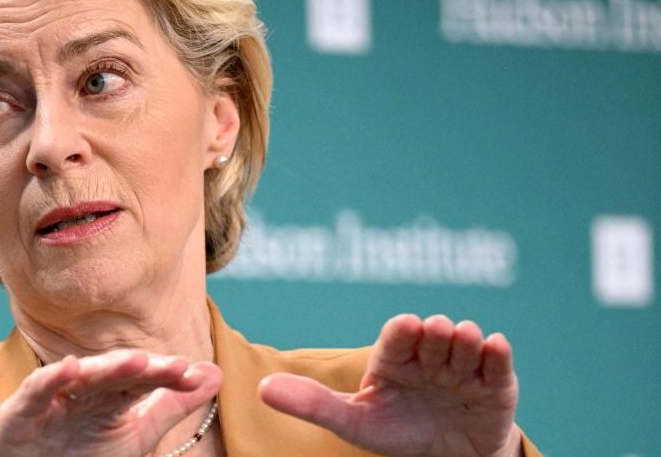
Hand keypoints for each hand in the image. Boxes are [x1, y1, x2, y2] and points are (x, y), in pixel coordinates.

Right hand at [0, 349, 221, 456]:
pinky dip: (52, 378)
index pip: (144, 380)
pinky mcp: (20, 411)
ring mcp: (52, 398)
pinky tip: (71, 368)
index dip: (169, 375)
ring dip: (107, 368)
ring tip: (138, 362)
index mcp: (112, 393)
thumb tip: (215, 372)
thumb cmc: (81, 455)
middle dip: (145, 369)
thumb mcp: (136, 436)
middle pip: (116, 373)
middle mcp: (84, 389)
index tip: (197, 374)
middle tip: (176, 367)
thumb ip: (172, 407)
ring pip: (82, 377)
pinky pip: (37, 390)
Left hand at [259, 315, 521, 456]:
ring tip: (465, 341)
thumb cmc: (394, 432)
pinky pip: (499, 362)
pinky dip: (497, 353)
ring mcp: (463, 367)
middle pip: (434, 333)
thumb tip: (261, 388)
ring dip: (466, 338)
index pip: (397, 335)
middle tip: (438, 334)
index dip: (403, 330)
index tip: (408, 327)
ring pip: (466, 341)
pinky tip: (494, 346)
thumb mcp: (353, 423)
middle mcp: (429, 355)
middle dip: (437, 332)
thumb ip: (311, 403)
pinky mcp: (496, 384)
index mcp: (394, 358)